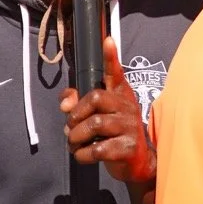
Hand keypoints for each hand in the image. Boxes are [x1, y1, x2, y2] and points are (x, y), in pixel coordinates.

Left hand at [60, 37, 154, 183]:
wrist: (139, 163)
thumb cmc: (114, 135)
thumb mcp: (97, 117)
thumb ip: (77, 105)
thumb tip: (64, 105)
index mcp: (120, 95)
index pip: (115, 73)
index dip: (111, 57)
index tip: (107, 40)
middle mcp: (127, 107)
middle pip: (95, 98)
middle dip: (75, 114)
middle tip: (70, 127)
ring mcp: (130, 127)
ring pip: (94, 124)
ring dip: (76, 137)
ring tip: (74, 144)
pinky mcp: (128, 148)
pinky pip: (98, 149)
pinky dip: (82, 154)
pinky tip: (82, 155)